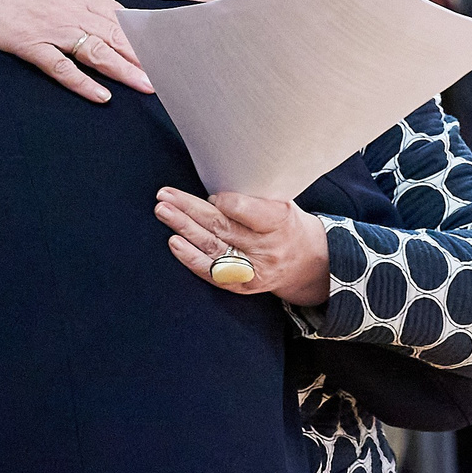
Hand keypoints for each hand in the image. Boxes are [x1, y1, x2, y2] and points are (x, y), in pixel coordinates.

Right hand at [0, 0, 153, 102]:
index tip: (161, 45)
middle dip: (141, 55)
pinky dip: (82, 82)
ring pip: (95, 52)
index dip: (139, 31)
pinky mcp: (30, 47)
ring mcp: (50, 30)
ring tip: (147, 87)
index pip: (115, 13)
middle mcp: (68, 10)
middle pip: (112, 36)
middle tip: (166, 74)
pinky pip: (61, 68)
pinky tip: (102, 96)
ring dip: (123, 71)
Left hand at [154, 188, 331, 307]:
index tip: (212, 194)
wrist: (308, 263)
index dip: (226, 202)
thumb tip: (213, 188)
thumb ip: (253, 197)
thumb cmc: (285, 224)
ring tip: (163, 211)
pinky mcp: (242, 284)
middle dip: (190, 209)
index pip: (247, 211)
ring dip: (183, 228)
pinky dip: (190, 257)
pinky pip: (212, 271)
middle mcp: (266, 248)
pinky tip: (174, 242)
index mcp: (280, 222)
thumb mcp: (281, 203)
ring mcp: (253, 269)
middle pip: (222, 226)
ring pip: (212, 246)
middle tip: (165, 195)